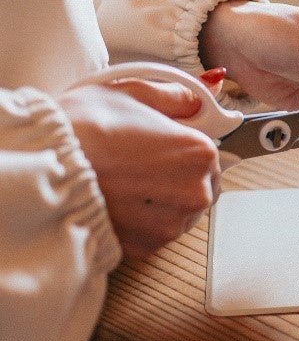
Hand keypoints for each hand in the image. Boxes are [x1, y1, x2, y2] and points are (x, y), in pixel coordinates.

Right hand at [59, 80, 220, 260]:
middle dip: (179, 175)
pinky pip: (156, 232)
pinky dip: (142, 220)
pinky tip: (119, 201)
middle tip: (142, 163)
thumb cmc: (82, 128)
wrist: (42, 167)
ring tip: (126, 182)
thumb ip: (174, 97)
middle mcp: (194, 193)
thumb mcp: (132, 93)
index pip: (214, 153)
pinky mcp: (146, 247)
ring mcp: (171, 224)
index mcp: (200, 153)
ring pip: (180, 211)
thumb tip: (192, 100)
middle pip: (201, 185)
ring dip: (161, 200)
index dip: (189, 148)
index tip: (170, 146)